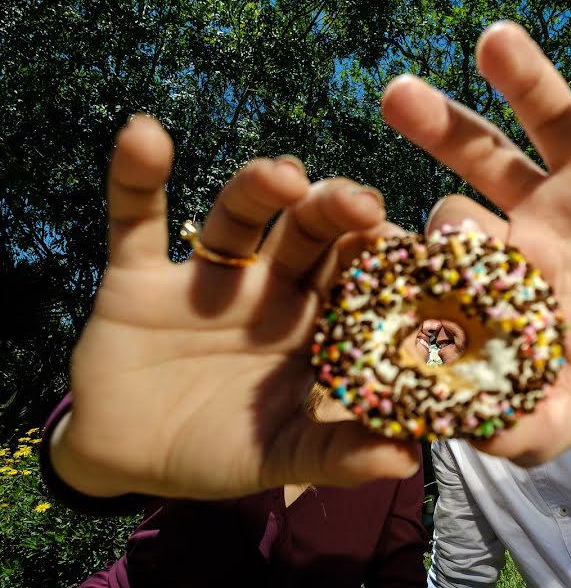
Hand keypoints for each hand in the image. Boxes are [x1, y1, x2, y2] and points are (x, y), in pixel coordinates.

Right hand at [53, 116, 418, 499]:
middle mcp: (270, 287)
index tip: (413, 249)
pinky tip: (144, 136)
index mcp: (315, 324)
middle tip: (360, 203)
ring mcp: (209, 276)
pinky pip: (136, 218)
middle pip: (309, 233)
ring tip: (280, 177)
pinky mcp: (141, 274)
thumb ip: (337, 455)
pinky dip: (136, 179)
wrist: (130, 458)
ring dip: (258, 188)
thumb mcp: (281, 455)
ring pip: (238, 216)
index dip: (384, 262)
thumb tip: (407, 460)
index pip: (358, 279)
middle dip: (334, 212)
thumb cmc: (221, 450)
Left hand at [381, 16, 570, 463]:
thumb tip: (474, 444)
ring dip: (527, 77)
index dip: (425, 238)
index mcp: (516, 265)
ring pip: (555, 117)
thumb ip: (532, 426)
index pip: (454, 238)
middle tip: (394, 96)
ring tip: (494, 40)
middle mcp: (547, 211)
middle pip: (482, 159)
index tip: (390, 234)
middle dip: (441, 127)